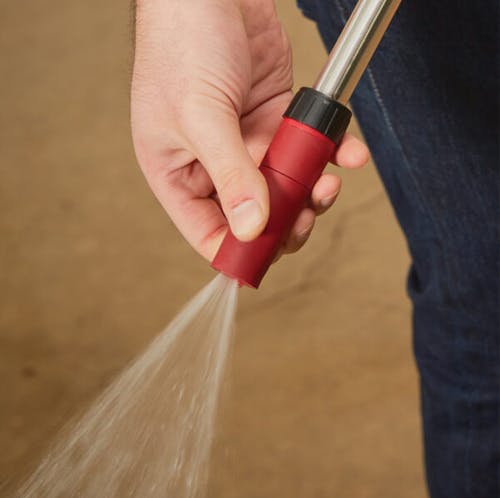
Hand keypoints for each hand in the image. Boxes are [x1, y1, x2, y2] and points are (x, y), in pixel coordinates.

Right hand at [131, 0, 368, 261]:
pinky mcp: (277, 121)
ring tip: (328, 182)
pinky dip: (332, 154)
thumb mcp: (200, 115)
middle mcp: (213, 166)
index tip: (269, 257)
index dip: (238, 253)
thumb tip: (252, 229)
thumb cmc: (182, 44)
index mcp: (178, 174)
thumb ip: (231, 175)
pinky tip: (349, 154)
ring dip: (313, 192)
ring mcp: (248, 144)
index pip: (207, 232)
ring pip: (286, 188)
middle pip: (253, 218)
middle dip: (284, 223)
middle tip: (307, 216)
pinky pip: (308, 150)